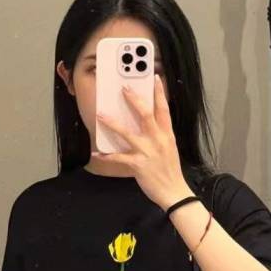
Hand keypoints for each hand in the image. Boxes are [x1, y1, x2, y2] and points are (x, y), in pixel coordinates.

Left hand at [93, 74, 191, 209]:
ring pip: (127, 133)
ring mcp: (148, 151)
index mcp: (167, 134)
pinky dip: (106, 156)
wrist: (174, 192)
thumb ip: (160, 135)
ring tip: (101, 115)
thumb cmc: (170, 171)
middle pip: (145, 114)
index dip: (159, 92)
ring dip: (112, 123)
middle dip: (134, 99)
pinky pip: (119, 158)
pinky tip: (96, 153)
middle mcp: (158, 139)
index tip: (155, 78)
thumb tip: (148, 125)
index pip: (164, 109)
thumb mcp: (169, 148)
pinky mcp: (138, 164)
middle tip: (124, 88)